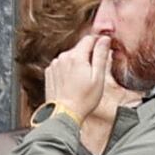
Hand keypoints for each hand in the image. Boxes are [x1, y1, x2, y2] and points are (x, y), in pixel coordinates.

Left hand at [46, 39, 135, 153]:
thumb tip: (104, 39)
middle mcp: (63, 57)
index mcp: (76, 56)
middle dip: (88, 55)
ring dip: (78, 63)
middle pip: (79, 48)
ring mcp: (54, 65)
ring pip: (70, 57)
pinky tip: (72, 83)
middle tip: (95, 71)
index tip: (104, 48)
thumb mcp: (98, 77)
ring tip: (82, 81)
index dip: (99, 42)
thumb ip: (101, 55)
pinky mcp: (49, 73)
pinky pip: (62, 65)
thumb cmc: (84, 100)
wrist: (64, 114)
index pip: (89, 39)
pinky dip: (68, 70)